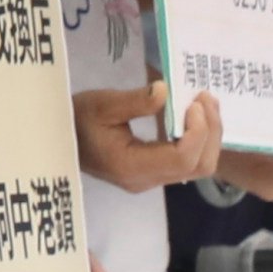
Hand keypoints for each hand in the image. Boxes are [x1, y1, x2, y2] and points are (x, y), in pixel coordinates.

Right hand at [73, 80, 219, 189]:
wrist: (62, 138)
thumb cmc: (78, 119)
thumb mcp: (103, 103)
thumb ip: (137, 100)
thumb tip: (167, 91)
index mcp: (131, 166)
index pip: (181, 158)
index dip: (197, 131)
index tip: (193, 103)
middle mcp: (145, 180)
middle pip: (198, 167)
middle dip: (211, 132)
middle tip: (205, 99)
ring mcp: (150, 180)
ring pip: (198, 167)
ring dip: (209, 136)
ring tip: (205, 104)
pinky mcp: (153, 173)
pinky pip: (188, 162)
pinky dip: (199, 139)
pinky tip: (196, 117)